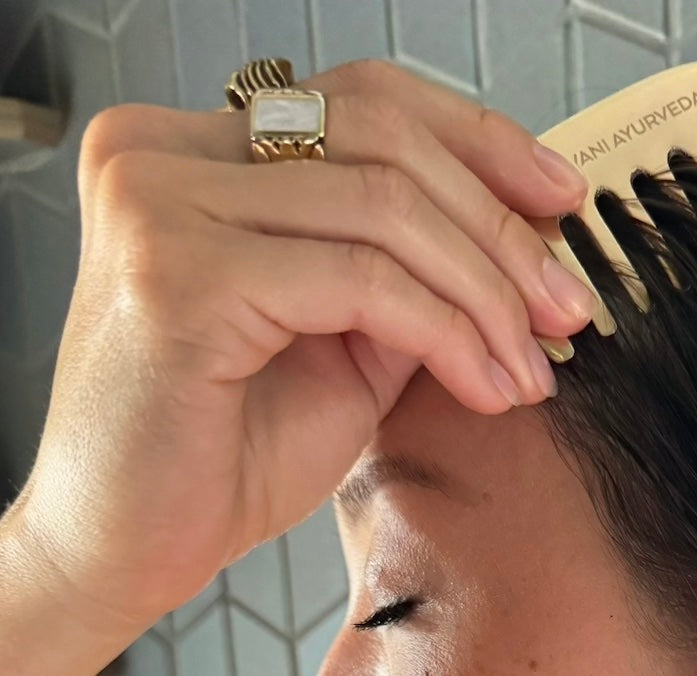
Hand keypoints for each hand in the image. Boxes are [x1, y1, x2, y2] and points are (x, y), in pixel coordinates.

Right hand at [9, 57, 594, 627]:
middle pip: (384, 139)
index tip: (562, 201)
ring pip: (385, 208)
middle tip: (566, 308)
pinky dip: (447, 333)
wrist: (131, 551)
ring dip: (486, 294)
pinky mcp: (176, 272)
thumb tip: (523, 234)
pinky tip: (484, 386)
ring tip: (529, 367)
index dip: (481, 143)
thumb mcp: (345, 344)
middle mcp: (162, 153)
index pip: (366, 102)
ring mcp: (159, 202)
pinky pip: (362, 280)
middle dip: (501, 231)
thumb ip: (410, 274)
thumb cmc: (224, 457)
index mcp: (195, 152)